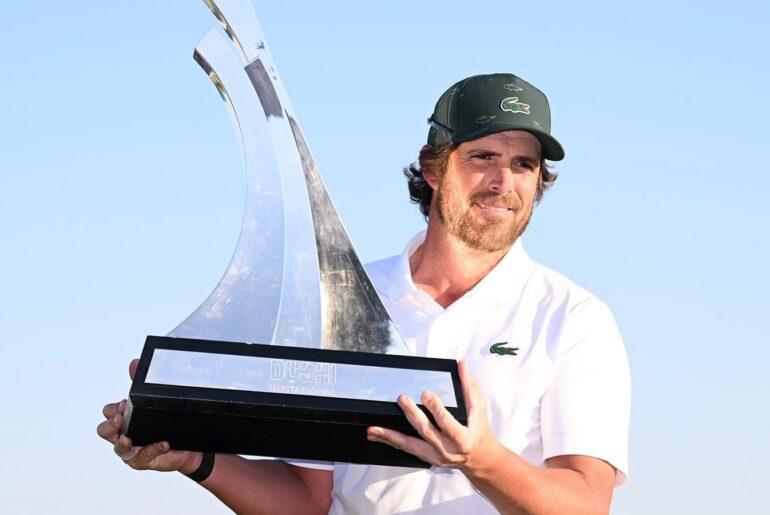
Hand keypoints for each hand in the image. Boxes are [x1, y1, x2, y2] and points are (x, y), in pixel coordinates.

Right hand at [96, 359, 201, 473]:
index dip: (112, 409)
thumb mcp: (154, 402)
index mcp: (123, 419)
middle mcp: (122, 435)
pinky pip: (143, 457)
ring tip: (129, 438)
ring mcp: (131, 451)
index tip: (124, 404)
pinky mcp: (144, 461)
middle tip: (120, 418)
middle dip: (110, 424)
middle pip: (104, 431)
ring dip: (122, 442)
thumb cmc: (165, 423)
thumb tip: (134, 362)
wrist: (187, 445)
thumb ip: (142, 384)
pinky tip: (163, 443)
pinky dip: (152, 448)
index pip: (108, 412)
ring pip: (119, 449)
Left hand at [366, 360, 501, 471]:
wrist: (479, 458)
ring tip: (374, 429)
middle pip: (426, 432)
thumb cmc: (479, 430)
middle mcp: (447, 450)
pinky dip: (390, 441)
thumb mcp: (479, 408)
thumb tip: (461, 364)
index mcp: (462, 438)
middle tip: (402, 398)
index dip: (436, 409)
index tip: (425, 394)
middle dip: (413, 415)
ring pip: (410, 445)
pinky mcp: (426, 457)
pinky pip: (406, 448)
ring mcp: (435, 456)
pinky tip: (375, 435)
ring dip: (390, 436)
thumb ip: (469, 385)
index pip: (447, 423)